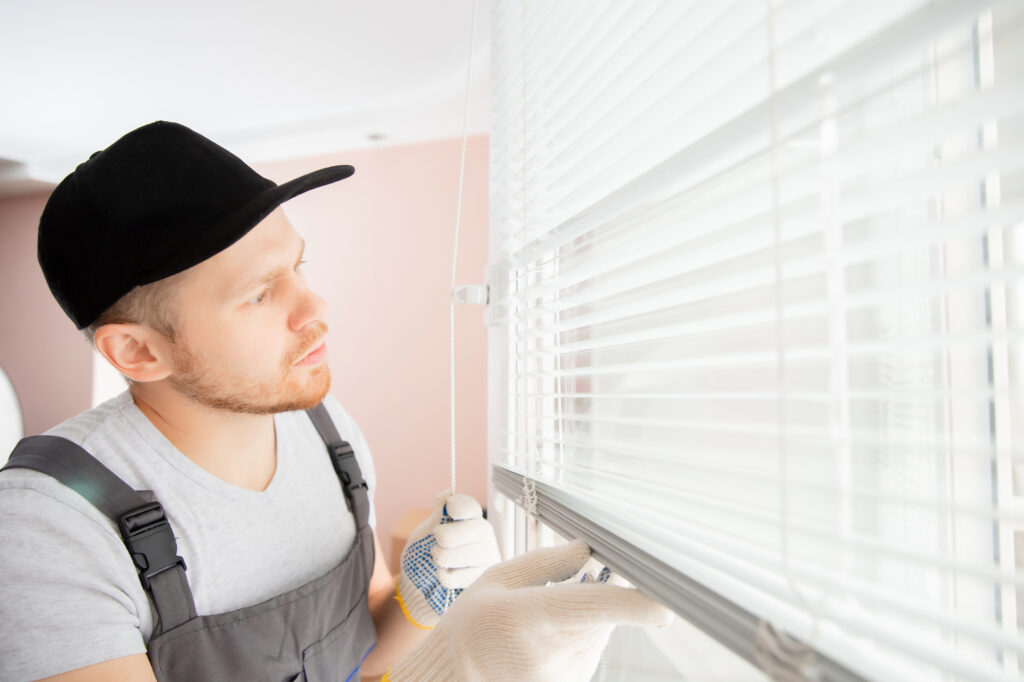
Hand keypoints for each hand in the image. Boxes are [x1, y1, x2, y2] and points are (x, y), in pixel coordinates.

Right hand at [387, 540, 673, 681]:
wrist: (451, 676)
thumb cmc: (472, 623)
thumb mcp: (499, 579)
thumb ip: (548, 563)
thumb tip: (589, 548)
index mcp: (528, 616)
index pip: (594, 608)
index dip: (635, 606)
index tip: (665, 605)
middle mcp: (546, 653)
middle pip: (602, 620)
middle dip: (598, 601)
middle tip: (563, 594)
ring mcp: (555, 678)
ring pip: (597, 640)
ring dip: (585, 626)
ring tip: (538, 627)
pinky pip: (587, 659)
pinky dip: (576, 646)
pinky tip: (540, 646)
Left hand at [396, 490, 500, 627]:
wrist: (417, 586)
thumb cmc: (423, 554)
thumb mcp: (425, 532)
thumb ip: (437, 516)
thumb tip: (447, 493)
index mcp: (469, 519)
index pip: (472, 508)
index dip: (462, 506)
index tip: (449, 508)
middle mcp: (483, 537)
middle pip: (479, 529)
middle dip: (454, 534)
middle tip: (437, 538)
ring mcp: (486, 559)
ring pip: (476, 554)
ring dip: (449, 556)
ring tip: (436, 557)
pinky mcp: (482, 580)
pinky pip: (469, 576)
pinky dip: (449, 576)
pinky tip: (441, 574)